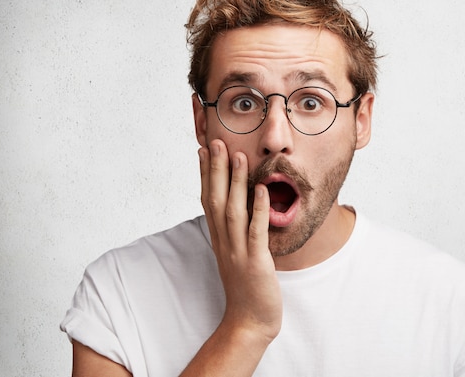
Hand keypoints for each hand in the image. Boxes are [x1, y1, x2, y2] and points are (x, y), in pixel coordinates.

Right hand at [199, 139, 281, 343]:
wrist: (249, 322)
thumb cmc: (246, 287)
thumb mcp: (235, 254)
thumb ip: (234, 231)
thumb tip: (237, 208)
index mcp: (219, 238)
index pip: (207, 199)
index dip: (205, 174)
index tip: (203, 149)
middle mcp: (224, 241)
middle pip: (215, 199)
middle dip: (215, 169)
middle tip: (214, 141)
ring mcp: (238, 251)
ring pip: (232, 210)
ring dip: (234, 182)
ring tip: (236, 155)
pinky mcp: (255, 262)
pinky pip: (255, 232)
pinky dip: (257, 209)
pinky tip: (261, 189)